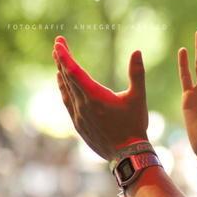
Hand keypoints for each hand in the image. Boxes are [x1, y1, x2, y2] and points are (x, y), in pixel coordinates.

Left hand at [53, 36, 148, 159]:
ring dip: (60, 73)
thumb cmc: (134, 125)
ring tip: (57, 60)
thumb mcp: (138, 98)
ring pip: (65, 90)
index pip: (73, 71)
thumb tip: (137, 51)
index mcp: (95, 96)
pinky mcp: (79, 124)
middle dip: (61, 59)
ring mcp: (78, 116)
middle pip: (66, 78)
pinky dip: (63, 89)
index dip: (65, 56)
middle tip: (57, 44)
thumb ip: (137, 73)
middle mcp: (82, 105)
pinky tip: (61, 83)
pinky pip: (67, 102)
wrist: (127, 153)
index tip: (58, 43)